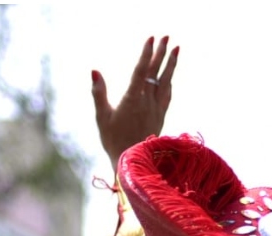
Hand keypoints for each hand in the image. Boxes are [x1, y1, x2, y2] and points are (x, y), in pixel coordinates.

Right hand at [92, 36, 178, 170]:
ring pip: (165, 82)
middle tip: (167, 36)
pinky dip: (169, 82)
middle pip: (156, 72)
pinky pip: (167, 95)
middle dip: (161, 53)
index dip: (147, 54)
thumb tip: (95, 71)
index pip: (141, 70)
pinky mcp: (160, 117)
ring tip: (176, 49)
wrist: (133, 162)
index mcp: (132, 99)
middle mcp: (147, 102)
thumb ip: (99, 93)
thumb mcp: (101, 117)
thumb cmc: (113, 141)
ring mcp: (156, 109)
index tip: (151, 39)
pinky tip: (170, 77)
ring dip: (171, 64)